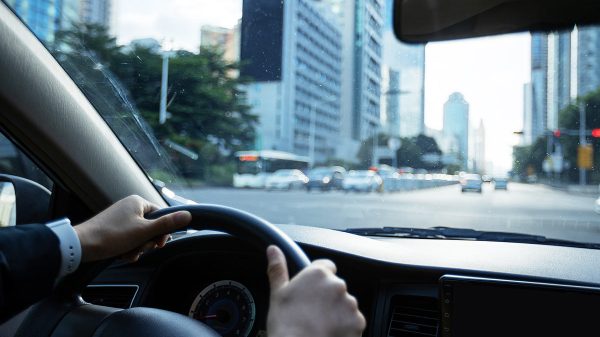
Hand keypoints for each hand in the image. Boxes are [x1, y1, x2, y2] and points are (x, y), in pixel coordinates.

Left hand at [74, 195, 190, 261]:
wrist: (82, 246)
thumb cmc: (112, 236)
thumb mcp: (144, 231)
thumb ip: (167, 223)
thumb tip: (188, 215)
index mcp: (138, 202)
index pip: (161, 215)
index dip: (162, 231)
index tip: (158, 244)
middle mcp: (129, 206)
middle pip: (151, 226)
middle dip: (147, 242)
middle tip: (140, 248)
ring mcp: (120, 217)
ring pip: (139, 234)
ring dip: (137, 247)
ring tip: (128, 253)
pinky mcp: (112, 228)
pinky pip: (128, 238)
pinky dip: (128, 248)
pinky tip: (122, 254)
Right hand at [265, 245, 365, 336]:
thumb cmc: (286, 324)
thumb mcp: (277, 294)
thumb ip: (278, 268)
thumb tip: (273, 250)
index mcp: (318, 274)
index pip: (327, 266)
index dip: (318, 280)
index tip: (312, 291)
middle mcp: (337, 285)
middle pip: (336, 287)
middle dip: (328, 297)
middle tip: (312, 312)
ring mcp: (349, 303)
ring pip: (346, 304)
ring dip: (338, 312)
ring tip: (321, 325)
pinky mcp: (358, 321)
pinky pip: (354, 321)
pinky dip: (346, 327)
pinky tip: (330, 332)